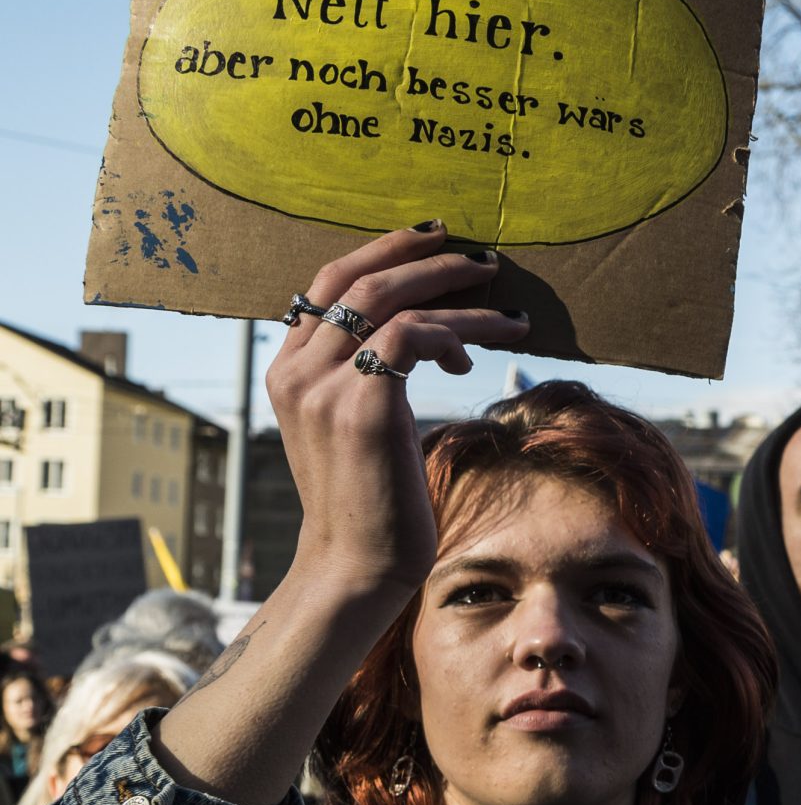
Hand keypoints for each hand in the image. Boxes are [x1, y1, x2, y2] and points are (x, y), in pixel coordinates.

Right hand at [267, 223, 528, 603]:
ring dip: (458, 297)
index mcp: (288, 370)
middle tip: (480, 257)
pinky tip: (473, 359)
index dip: (380, 252)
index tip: (431, 240)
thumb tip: (419, 342)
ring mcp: (324, 386)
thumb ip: (368, 379)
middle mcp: (296, 370)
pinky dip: (454, 335)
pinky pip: (413, 337)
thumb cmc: (372, 501)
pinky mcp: (362, 406)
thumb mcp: (358, 426)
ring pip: (391, 303)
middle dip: (423, 258)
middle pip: (357, 279)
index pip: (327, 284)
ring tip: (509, 312)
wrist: (358, 564)